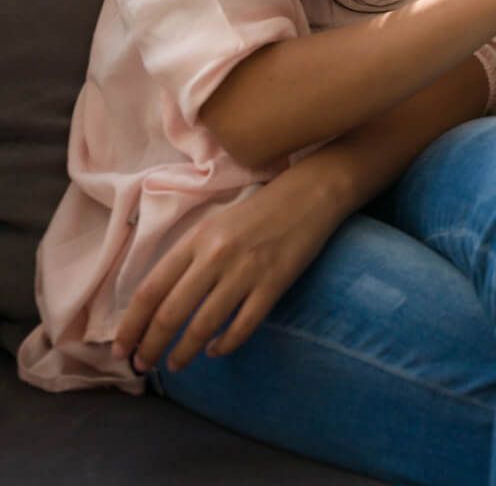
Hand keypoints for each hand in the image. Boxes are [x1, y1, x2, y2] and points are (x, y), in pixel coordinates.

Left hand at [111, 171, 341, 373]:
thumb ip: (189, 257)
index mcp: (196, 239)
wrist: (309, 194)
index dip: (131, 325)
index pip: (151, 290)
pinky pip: (243, 326)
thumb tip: (159, 301)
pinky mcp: (274, 284)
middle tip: (141, 366)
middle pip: (171, 313)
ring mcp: (246, 271)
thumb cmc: (258, 211)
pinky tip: (215, 350)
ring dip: (183, 353)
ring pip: (203, 325)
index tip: (121, 349)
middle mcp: (216, 256)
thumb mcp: (215, 225)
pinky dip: (224, 345)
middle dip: (150, 346)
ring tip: (175, 365)